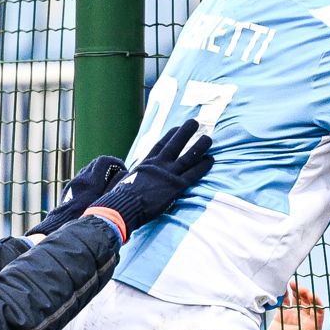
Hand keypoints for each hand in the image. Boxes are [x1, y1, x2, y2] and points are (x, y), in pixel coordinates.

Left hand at [28, 153, 123, 237]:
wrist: (62, 225)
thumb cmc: (86, 217)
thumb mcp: (106, 203)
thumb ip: (115, 189)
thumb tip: (123, 177)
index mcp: (93, 180)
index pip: (105, 161)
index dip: (115, 163)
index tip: (122, 169)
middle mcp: (82, 178)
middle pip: (95, 164)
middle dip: (106, 168)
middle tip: (114, 176)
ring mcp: (73, 183)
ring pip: (87, 172)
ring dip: (97, 176)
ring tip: (104, 186)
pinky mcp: (68, 190)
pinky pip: (80, 181)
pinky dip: (88, 183)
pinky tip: (91, 195)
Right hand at [87, 120, 212, 239]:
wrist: (123, 206)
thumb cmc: (119, 198)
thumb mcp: (122, 182)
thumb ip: (129, 177)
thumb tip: (124, 179)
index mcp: (144, 164)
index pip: (159, 145)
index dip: (169, 136)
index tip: (177, 127)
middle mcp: (158, 165)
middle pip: (175, 144)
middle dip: (185, 132)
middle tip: (195, 123)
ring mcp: (168, 174)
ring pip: (188, 157)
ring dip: (199, 146)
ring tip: (209, 138)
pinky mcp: (175, 186)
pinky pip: (193, 174)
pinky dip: (202, 166)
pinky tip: (211, 159)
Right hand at [266, 281, 324, 329]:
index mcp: (314, 326)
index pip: (318, 309)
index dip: (316, 301)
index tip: (311, 295)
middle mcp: (305, 319)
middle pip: (307, 301)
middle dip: (304, 292)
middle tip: (297, 286)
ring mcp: (293, 316)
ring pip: (296, 299)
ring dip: (294, 290)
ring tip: (289, 283)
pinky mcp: (281, 317)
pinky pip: (282, 303)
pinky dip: (281, 296)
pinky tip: (278, 290)